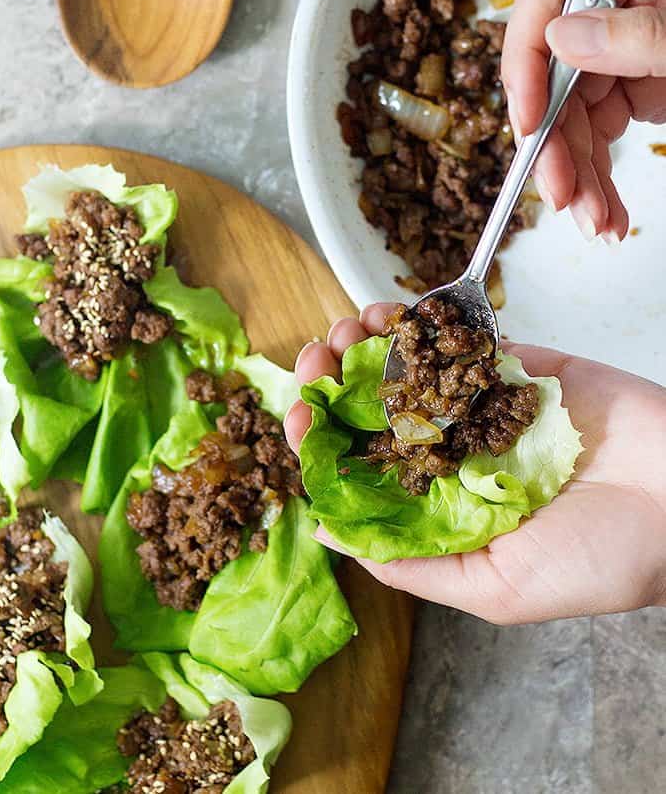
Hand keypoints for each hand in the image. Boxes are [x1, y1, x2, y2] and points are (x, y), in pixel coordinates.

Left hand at [285, 303, 665, 623]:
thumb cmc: (603, 559)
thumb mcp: (497, 589)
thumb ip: (414, 564)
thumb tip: (330, 534)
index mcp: (442, 506)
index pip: (363, 470)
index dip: (322, 440)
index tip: (300, 413)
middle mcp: (456, 453)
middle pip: (375, 412)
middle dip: (335, 381)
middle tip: (317, 358)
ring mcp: (486, 405)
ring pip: (409, 368)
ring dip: (367, 344)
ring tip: (346, 329)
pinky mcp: (520, 366)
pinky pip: (462, 339)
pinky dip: (422, 323)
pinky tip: (392, 313)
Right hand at [502, 0, 665, 242]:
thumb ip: (645, 35)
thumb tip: (563, 36)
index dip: (525, 55)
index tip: (528, 119)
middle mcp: (627, 14)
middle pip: (554, 73)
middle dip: (554, 143)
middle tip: (564, 198)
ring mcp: (633, 54)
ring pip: (572, 115)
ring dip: (576, 175)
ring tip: (595, 224)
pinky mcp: (643, 91)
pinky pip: (599, 135)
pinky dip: (598, 178)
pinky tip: (606, 211)